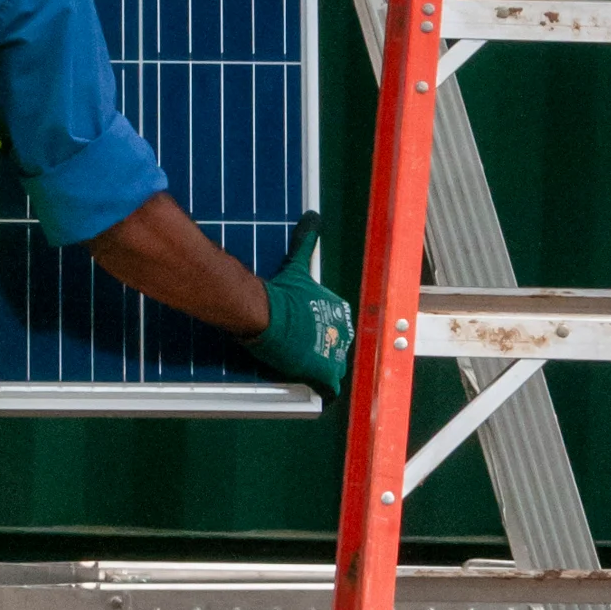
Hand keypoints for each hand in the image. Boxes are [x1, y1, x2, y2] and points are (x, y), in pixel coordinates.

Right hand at [243, 211, 353, 403]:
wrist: (268, 313)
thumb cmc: (282, 291)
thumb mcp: (298, 265)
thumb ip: (307, 240)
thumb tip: (313, 215)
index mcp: (339, 307)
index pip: (337, 321)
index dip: (322, 328)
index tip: (309, 332)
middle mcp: (342, 329)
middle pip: (337, 344)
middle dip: (325, 348)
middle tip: (307, 352)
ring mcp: (334, 352)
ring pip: (334, 364)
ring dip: (324, 368)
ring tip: (309, 372)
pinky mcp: (324, 371)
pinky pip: (330, 387)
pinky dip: (324, 391)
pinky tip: (318, 394)